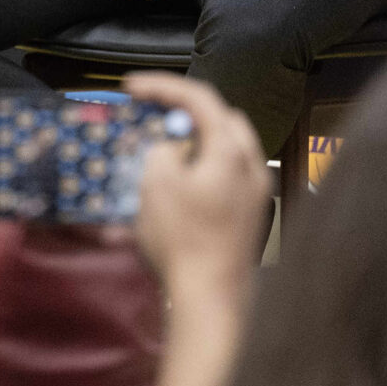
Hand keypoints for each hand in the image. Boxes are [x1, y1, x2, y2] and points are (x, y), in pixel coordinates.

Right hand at [127, 73, 267, 292]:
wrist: (211, 299)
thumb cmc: (183, 238)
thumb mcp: (157, 183)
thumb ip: (163, 150)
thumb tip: (173, 150)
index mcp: (232, 150)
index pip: (201, 98)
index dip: (163, 86)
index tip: (131, 87)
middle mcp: (253, 166)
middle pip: (221, 122)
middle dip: (187, 114)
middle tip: (154, 118)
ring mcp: (255, 195)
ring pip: (225, 153)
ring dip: (193, 147)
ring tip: (161, 156)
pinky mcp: (248, 220)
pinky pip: (224, 182)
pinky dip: (199, 176)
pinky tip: (175, 195)